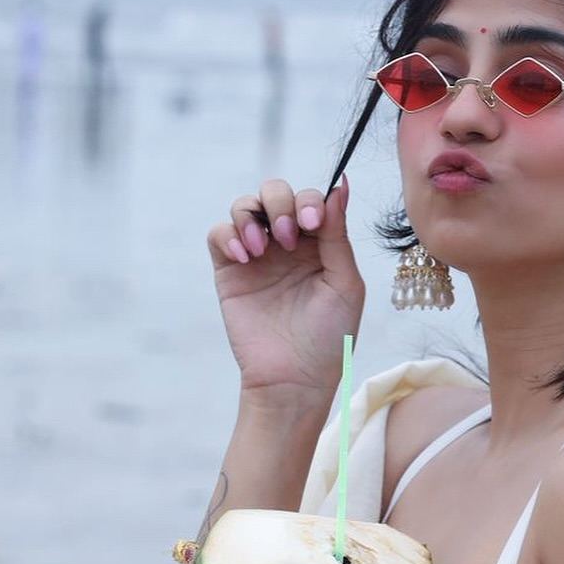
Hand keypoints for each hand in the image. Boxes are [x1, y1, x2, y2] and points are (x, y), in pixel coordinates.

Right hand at [206, 175, 365, 406]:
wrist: (293, 379)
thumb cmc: (329, 338)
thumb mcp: (345, 284)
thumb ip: (338, 234)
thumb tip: (340, 184)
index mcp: (320, 244)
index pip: (311, 199)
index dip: (310, 200)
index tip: (312, 222)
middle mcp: (288, 245)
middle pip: (275, 192)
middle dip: (280, 202)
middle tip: (289, 235)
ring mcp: (257, 256)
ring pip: (245, 206)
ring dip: (252, 215)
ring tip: (261, 249)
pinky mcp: (229, 271)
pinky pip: (218, 234)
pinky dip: (228, 235)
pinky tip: (245, 256)